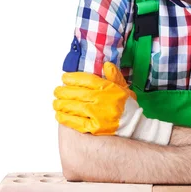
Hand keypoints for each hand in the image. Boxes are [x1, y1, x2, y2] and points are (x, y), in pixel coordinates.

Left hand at [53, 62, 172, 144]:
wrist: (135, 125)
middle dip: (63, 91)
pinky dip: (65, 118)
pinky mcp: (95, 127)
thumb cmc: (128, 107)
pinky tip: (59, 115)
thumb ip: (114, 76)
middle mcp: (101, 100)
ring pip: (73, 107)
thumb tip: (106, 64)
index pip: (86, 80)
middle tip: (57, 91)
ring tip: (55, 103)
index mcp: (108, 88)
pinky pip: (76, 122)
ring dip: (61, 104)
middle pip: (76, 93)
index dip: (72, 78)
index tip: (64, 78)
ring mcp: (97, 114)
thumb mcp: (124, 88)